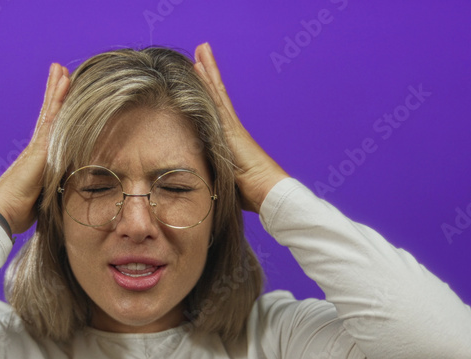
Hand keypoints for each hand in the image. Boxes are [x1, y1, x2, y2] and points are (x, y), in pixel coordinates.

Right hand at [0, 63, 70, 233]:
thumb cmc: (16, 212)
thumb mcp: (41, 200)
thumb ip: (50, 192)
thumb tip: (60, 196)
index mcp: (36, 161)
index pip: (49, 132)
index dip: (55, 113)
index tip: (60, 95)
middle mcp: (35, 149)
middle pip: (48, 115)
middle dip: (54, 94)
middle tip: (58, 72)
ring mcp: (36, 147)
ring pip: (50, 112)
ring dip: (56, 90)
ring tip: (60, 70)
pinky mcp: (39, 148)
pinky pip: (52, 119)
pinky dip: (58, 100)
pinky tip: (63, 83)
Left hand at [194, 42, 289, 211]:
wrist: (271, 195)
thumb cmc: (252, 196)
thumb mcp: (225, 184)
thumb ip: (214, 177)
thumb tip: (199, 185)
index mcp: (230, 141)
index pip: (216, 111)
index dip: (209, 94)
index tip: (200, 75)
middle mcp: (232, 130)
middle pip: (217, 96)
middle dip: (209, 74)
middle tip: (201, 52)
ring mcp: (232, 127)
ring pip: (216, 93)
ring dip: (208, 70)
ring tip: (201, 50)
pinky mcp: (231, 129)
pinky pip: (216, 100)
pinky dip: (208, 83)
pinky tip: (199, 67)